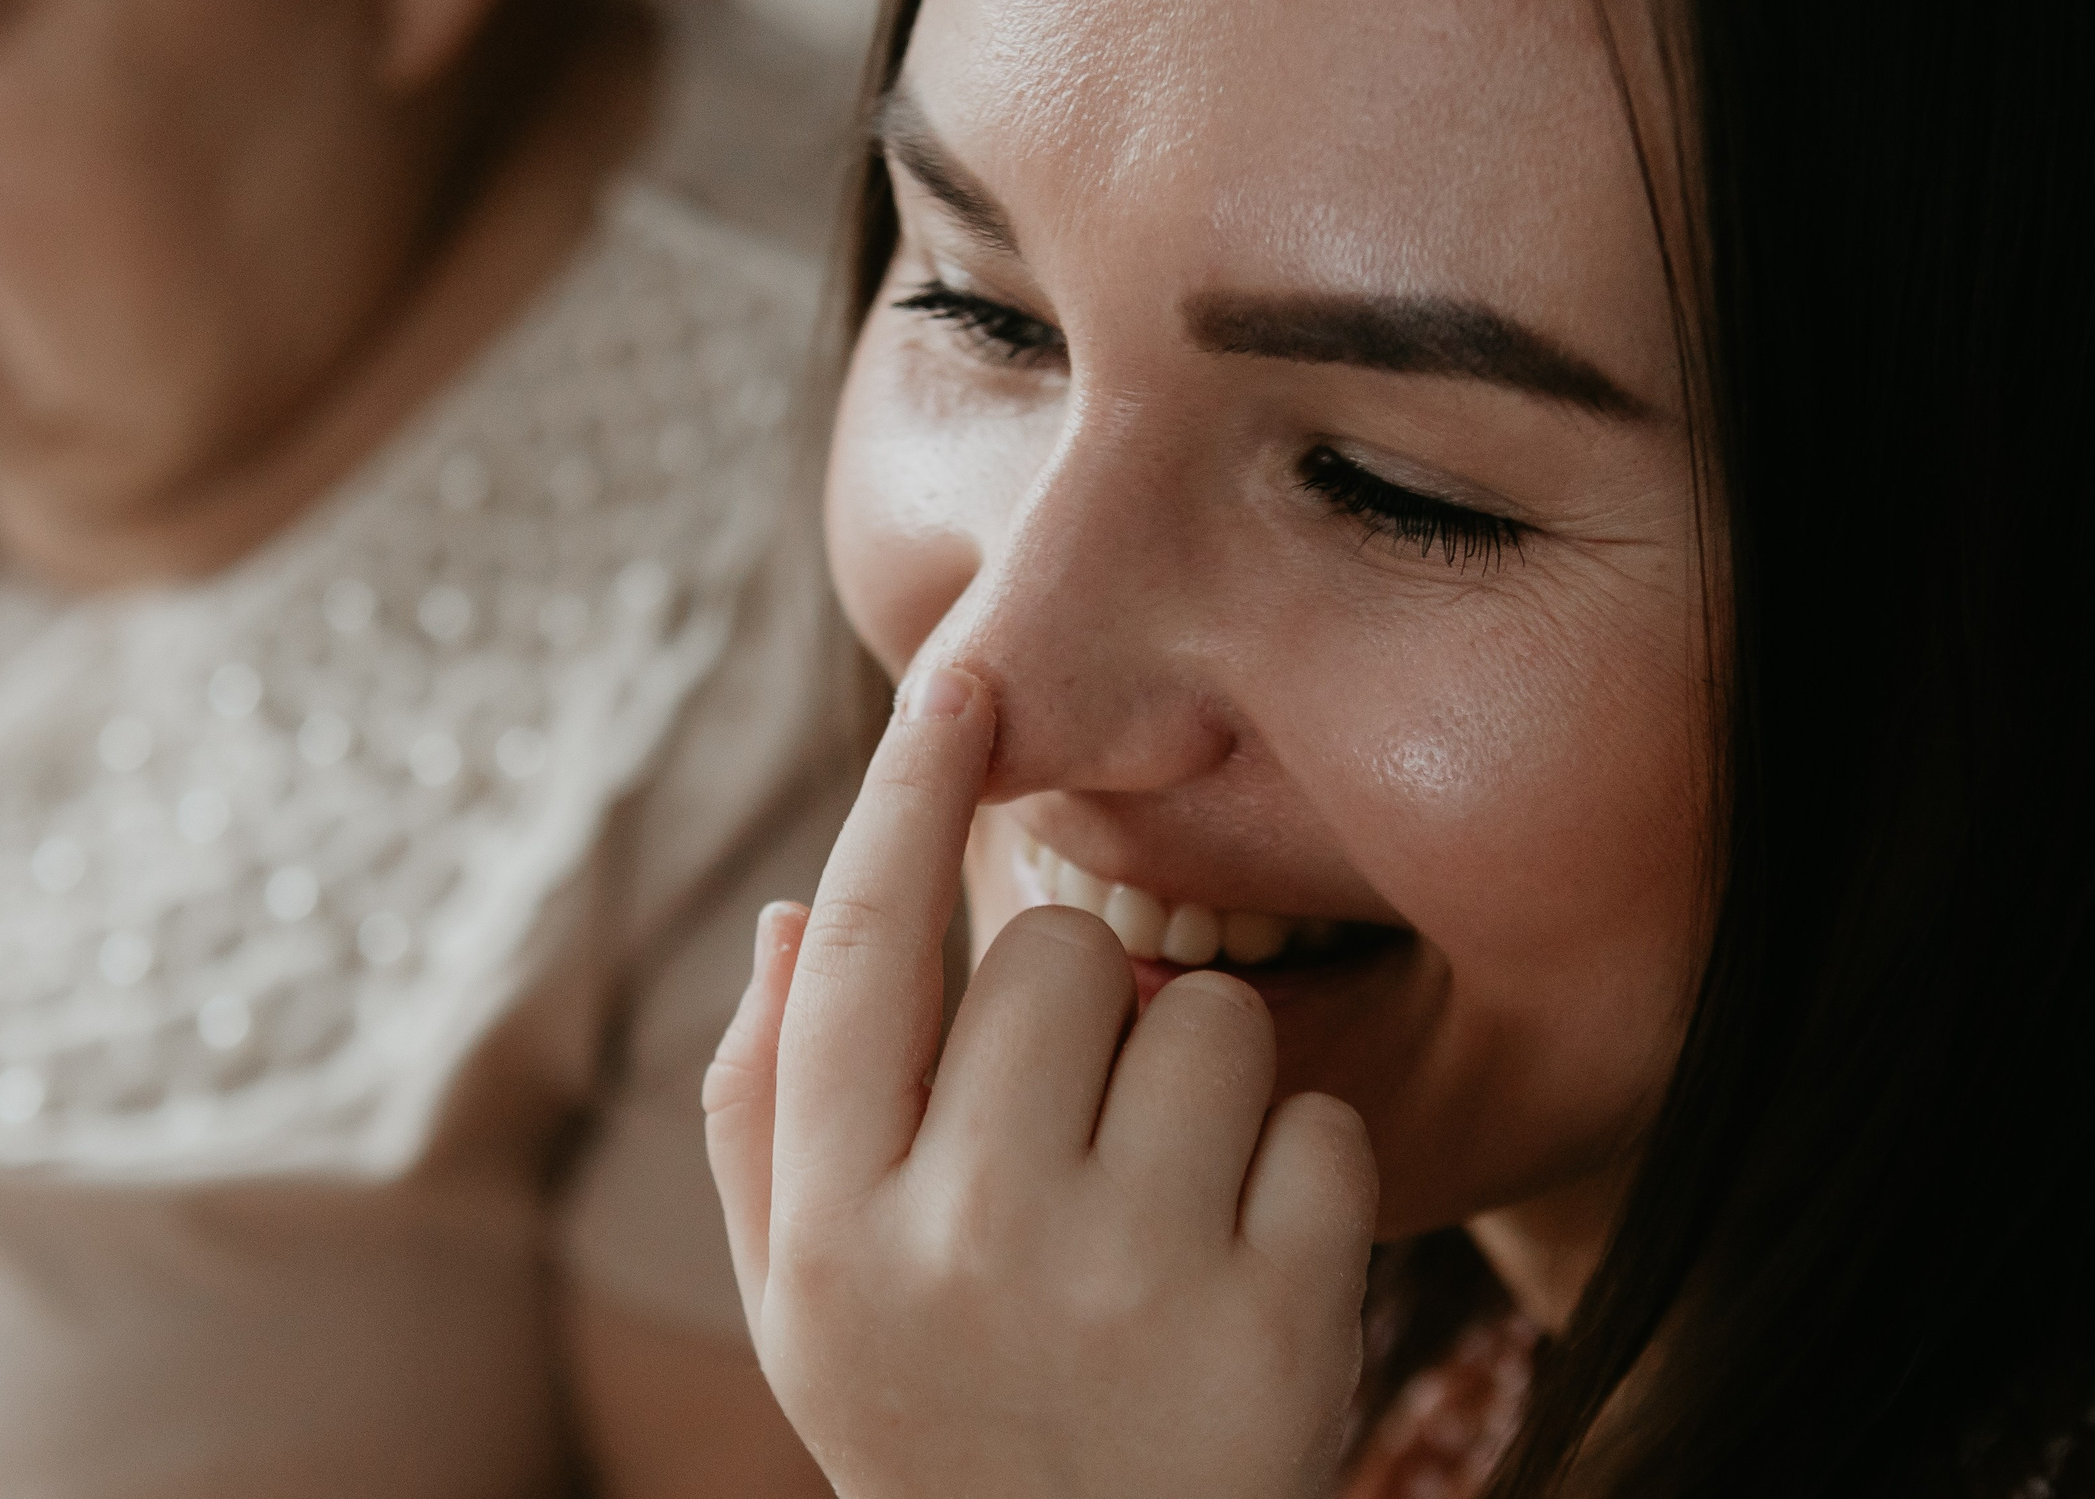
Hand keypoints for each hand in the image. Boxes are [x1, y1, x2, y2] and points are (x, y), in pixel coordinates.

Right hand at [705, 666, 1378, 1498]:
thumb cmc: (942, 1415)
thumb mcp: (807, 1297)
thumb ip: (772, 1107)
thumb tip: (795, 910)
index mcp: (836, 1227)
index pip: (867, 957)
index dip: (908, 799)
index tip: (960, 679)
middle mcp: (967, 1246)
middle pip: (1065, 958)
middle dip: (1090, 1010)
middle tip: (1084, 1129)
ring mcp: (1128, 1288)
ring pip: (1211, 1022)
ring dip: (1205, 1087)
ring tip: (1169, 1207)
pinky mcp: (1277, 1327)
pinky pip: (1322, 1127)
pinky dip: (1305, 1178)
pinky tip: (1251, 1269)